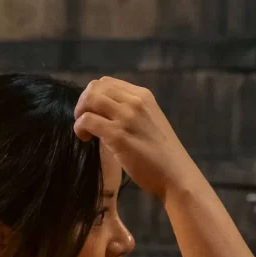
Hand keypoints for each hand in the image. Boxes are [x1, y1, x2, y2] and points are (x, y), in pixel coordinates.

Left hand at [73, 77, 197, 199]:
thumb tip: (102, 112)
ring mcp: (127, 117)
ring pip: (89, 99)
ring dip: (80, 114)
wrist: (175, 174)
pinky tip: (86, 139)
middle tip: (85, 122)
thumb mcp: (148, 122)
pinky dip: (79, 128)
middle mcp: (135, 101)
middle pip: (95, 87)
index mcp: (143, 95)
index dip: (93, 96)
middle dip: (83, 103)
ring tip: (86, 131)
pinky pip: (87, 120)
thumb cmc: (161, 154)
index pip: (107, 82)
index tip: (95, 113)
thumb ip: (129, 113)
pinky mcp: (118, 135)